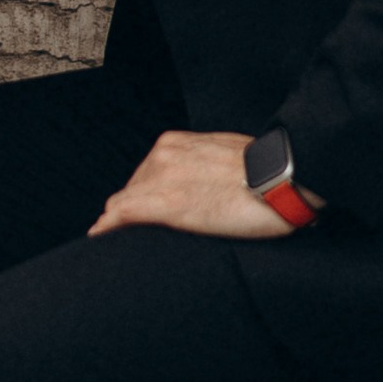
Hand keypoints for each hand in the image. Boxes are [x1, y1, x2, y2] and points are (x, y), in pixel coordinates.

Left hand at [88, 131, 308, 241]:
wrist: (283, 176)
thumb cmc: (266, 170)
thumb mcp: (226, 155)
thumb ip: (204, 164)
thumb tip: (206, 181)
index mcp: (177, 144)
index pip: (147, 173)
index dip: (141, 195)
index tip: (135, 212)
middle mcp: (163, 155)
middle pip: (134, 188)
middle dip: (131, 209)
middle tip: (131, 232)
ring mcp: (162, 178)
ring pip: (125, 201)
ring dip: (120, 220)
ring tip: (111, 238)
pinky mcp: (168, 205)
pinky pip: (125, 213)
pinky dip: (108, 225)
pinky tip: (99, 236)